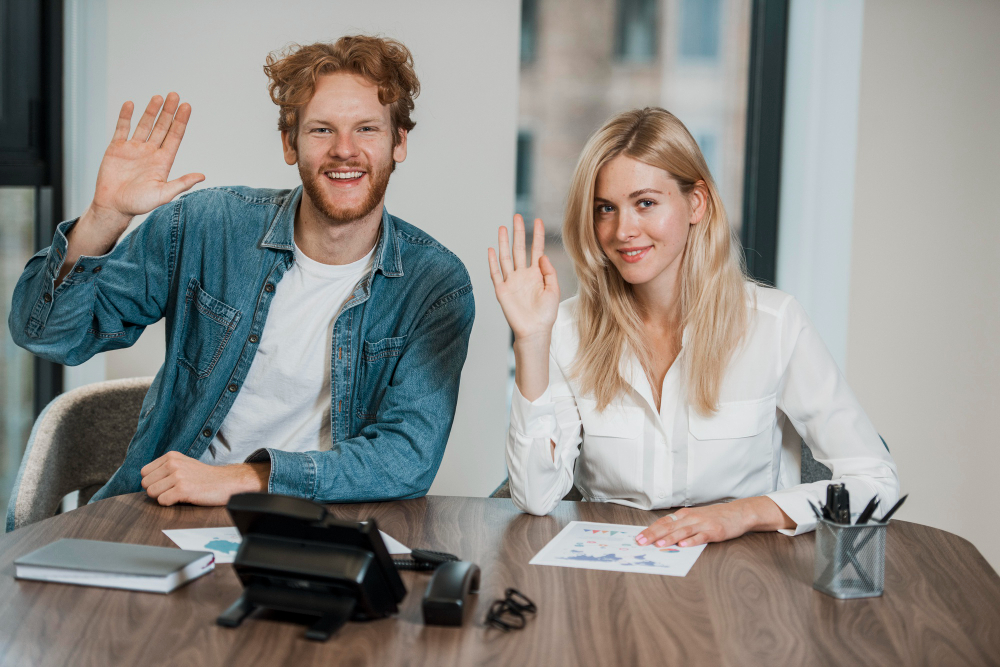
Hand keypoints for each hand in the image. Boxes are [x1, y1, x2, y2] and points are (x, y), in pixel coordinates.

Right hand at [90, 93, 204, 231]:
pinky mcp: (116, 148)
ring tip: (159, 97)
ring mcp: (133, 149)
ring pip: (144, 125)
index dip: (181, 121)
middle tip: (175, 95)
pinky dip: (125, 116)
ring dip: (151, 111)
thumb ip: (181, 183)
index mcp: (162, 161)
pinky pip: (122, 129)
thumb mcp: (163, 194)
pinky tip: (130, 104)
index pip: (174, 136)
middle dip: (169, 112)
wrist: (113, 206)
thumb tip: (202, 176)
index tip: (187, 106)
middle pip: (162, 127)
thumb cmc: (138, 204)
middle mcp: (150, 152)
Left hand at [140, 451, 267, 505]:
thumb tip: (145, 481)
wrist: (226, 482)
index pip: (144, 472)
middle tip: (173, 490)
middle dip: (156, 490)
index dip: (153, 481)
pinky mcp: (183, 489)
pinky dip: (170, 503)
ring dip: (163, 497)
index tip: (167, 484)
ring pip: (152, 493)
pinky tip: (183, 498)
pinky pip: (162, 501)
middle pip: (145, 484)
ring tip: (179, 493)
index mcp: (171, 456)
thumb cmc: (204, 477)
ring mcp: (178, 475)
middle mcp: (173, 463)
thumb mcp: (183, 464)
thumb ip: (165, 468)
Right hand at [488, 215, 559, 342]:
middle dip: (519, 233)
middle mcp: (522, 275)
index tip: (537, 220)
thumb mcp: (554, 291)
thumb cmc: (546, 314)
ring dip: (504, 242)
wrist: (534, 331)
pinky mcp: (502, 290)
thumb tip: (542, 256)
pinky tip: (492, 249)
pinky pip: (495, 273)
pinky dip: (492, 261)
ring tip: (503, 228)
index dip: (537, 235)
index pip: (536, 249)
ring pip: (506, 257)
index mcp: (536, 274)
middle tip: (517, 216)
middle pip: (519, 249)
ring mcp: (511, 281)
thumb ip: (549, 272)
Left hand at [635, 497, 794, 547]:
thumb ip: (680, 526)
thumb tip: (661, 536)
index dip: (650, 530)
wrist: (738, 512)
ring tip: (659, 545)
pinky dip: (692, 541)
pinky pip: (701, 537)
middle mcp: (691, 518)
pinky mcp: (715, 531)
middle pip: (669, 526)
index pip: (663, 522)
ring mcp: (703, 524)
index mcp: (684, 515)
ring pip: (683, 531)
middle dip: (653, 535)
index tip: (638, 537)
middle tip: (641, 542)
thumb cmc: (714, 517)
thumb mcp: (694, 518)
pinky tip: (683, 545)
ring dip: (670, 538)